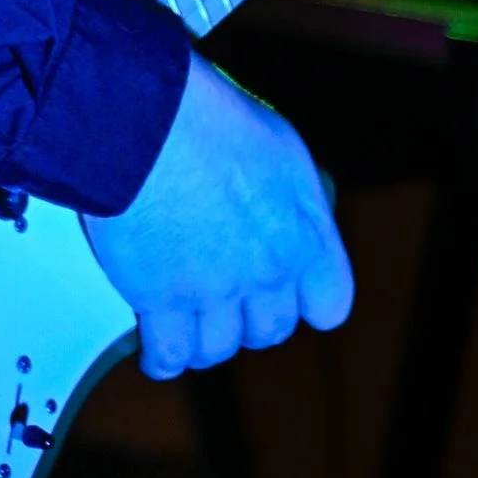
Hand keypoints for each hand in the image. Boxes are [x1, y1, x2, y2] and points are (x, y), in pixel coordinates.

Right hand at [82, 49, 352, 378]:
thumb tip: (285, 218)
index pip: (329, 304)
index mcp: (304, 235)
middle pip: (269, 330)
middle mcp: (266, 271)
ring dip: (204, 342)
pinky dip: (163, 359)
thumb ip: (294, 201)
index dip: (305, 302)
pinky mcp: (160, 299)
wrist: (147, 120)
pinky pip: (169, 354)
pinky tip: (158, 353)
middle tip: (226, 304)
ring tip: (188, 329)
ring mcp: (213, 289)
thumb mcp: (283, 151)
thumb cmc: (210, 118)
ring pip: (218, 348)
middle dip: (250, 321)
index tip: (286, 295)